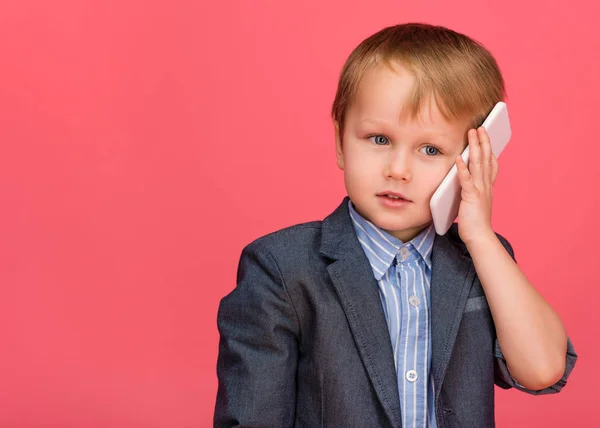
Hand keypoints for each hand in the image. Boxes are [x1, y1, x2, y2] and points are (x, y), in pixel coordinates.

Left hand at [455, 127, 497, 245]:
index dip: (490, 149)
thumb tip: (465, 182)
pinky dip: (463, 168)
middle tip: (481, 127)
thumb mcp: (475, 202)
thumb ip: (471, 190)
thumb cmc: (475, 222)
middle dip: (483, 141)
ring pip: (478, 164)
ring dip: (475, 147)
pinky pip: (466, 179)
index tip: (487, 136)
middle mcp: (485, 186)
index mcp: (487, 187)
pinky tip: (459, 157)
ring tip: (473, 133)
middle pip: (486, 159)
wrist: (479, 237)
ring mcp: (479, 190)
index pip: (491, 164)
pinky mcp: (471, 196)